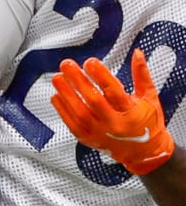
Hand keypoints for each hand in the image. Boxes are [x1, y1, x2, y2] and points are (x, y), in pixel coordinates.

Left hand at [50, 49, 173, 174]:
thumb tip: (137, 53)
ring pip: (79, 113)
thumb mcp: (149, 97)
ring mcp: (99, 133)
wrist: (144, 152)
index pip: (114, 92)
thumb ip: (141, 75)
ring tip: (57, 78)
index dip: (101, 76)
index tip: (90, 62)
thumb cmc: (147, 123)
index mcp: (131, 113)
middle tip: (67, 65)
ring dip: (66, 94)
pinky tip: (56, 95)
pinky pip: (71, 124)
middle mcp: (114, 125)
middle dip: (78, 81)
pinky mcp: (88, 139)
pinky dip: (62, 109)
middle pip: (93, 101)